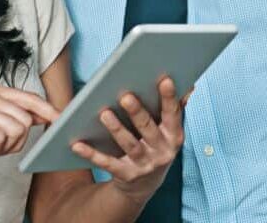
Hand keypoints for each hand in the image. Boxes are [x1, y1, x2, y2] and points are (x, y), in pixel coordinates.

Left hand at [71, 76, 184, 202]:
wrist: (144, 185)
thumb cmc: (156, 146)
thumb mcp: (169, 131)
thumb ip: (175, 108)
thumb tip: (188, 87)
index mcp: (174, 136)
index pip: (173, 114)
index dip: (169, 98)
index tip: (164, 80)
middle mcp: (162, 152)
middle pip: (148, 129)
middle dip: (137, 113)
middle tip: (126, 96)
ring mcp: (144, 165)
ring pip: (129, 145)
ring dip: (117, 130)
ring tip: (104, 114)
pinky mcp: (126, 175)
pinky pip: (107, 163)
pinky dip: (92, 154)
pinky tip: (78, 144)